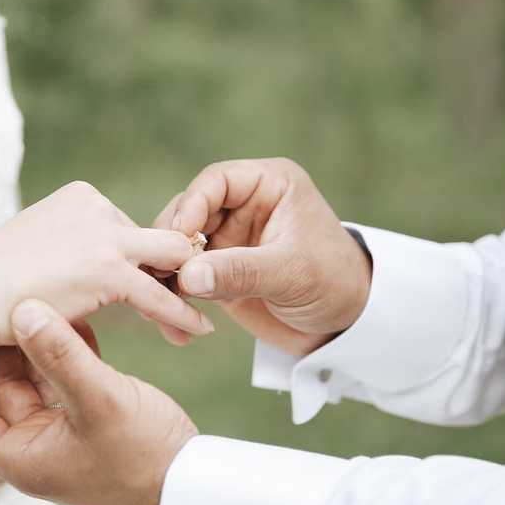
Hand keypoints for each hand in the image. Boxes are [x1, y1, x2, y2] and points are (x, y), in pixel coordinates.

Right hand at [0, 181, 213, 345]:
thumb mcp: (41, 249)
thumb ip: (76, 252)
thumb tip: (92, 279)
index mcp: (83, 198)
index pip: (133, 232)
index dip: (152, 264)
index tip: (167, 286)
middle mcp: (98, 207)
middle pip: (159, 240)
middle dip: (181, 272)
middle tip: (198, 300)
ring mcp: (104, 235)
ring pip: (168, 263)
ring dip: (187, 295)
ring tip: (201, 324)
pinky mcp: (105, 268)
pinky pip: (158, 295)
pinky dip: (181, 313)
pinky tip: (196, 330)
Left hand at [0, 300, 196, 504]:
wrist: (195, 485)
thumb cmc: (144, 456)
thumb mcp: (99, 399)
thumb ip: (60, 355)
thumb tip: (23, 310)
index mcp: (23, 457)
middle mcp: (38, 447)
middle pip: (1, 395)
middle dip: (7, 353)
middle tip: (13, 309)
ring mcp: (65, 434)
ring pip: (36, 383)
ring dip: (42, 349)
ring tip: (48, 307)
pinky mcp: (92, 421)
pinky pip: (67, 383)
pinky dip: (70, 355)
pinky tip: (82, 324)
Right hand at [154, 158, 370, 354]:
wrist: (346, 324)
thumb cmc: (334, 283)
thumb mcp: (292, 273)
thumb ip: (241, 271)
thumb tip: (187, 276)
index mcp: (269, 184)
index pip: (218, 180)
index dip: (193, 204)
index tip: (180, 237)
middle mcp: (243, 205)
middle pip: (189, 210)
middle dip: (171, 240)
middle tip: (159, 270)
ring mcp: (228, 237)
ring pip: (178, 244)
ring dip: (165, 270)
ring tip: (158, 296)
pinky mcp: (217, 269)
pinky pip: (183, 275)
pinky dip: (172, 293)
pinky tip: (167, 318)